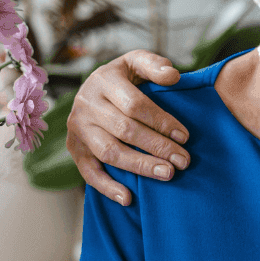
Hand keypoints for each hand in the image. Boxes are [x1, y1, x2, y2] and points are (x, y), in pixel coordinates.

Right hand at [66, 50, 189, 204]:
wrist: (92, 88)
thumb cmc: (123, 77)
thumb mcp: (136, 62)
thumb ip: (155, 65)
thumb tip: (173, 76)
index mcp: (104, 81)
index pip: (135, 105)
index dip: (161, 121)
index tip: (185, 136)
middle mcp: (86, 105)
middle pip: (125, 130)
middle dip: (157, 147)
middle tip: (183, 161)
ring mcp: (78, 128)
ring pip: (109, 152)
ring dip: (139, 166)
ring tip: (168, 174)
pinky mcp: (74, 148)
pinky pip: (88, 171)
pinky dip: (107, 187)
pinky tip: (128, 198)